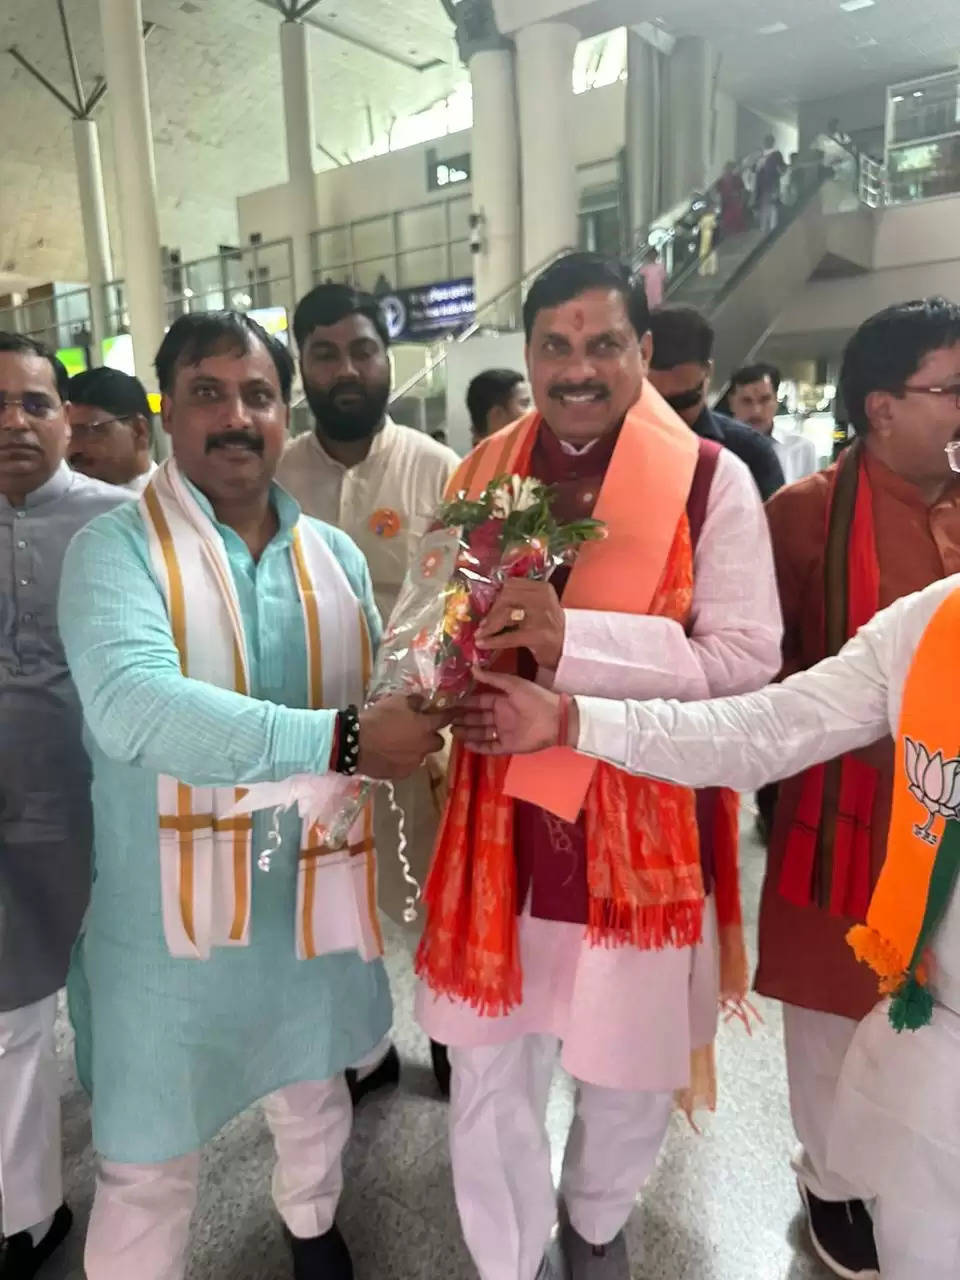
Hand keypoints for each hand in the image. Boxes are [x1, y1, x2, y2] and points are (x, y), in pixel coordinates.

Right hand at [357, 694, 448, 779]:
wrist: (355, 744)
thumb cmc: (377, 718)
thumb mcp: (395, 701)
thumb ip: (414, 701)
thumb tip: (423, 702)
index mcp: (425, 727)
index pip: (445, 719)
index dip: (450, 715)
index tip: (453, 713)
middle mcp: (424, 747)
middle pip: (438, 742)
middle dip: (432, 736)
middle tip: (419, 731)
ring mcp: (413, 762)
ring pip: (422, 755)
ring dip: (416, 748)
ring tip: (399, 743)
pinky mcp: (401, 774)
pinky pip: (407, 765)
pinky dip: (403, 759)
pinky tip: (390, 754)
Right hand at [450, 669, 577, 755]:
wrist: (555, 719)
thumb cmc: (535, 698)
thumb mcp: (513, 684)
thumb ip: (493, 678)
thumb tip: (473, 668)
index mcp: (502, 700)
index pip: (479, 702)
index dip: (465, 703)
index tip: (449, 703)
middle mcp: (501, 716)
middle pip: (477, 718)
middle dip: (462, 718)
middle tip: (445, 720)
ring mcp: (504, 732)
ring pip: (481, 732)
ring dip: (467, 732)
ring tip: (451, 732)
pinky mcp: (509, 746)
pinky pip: (490, 747)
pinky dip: (479, 747)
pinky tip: (466, 745)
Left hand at [475, 580, 564, 670]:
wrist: (570, 650)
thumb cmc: (551, 629)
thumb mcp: (540, 607)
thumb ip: (521, 599)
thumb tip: (490, 602)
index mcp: (543, 588)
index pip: (512, 584)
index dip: (497, 596)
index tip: (490, 606)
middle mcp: (543, 599)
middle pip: (506, 597)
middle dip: (492, 612)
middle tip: (483, 624)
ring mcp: (541, 617)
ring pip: (506, 614)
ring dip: (490, 625)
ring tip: (481, 634)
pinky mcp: (538, 635)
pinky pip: (508, 636)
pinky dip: (493, 641)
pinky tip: (483, 644)